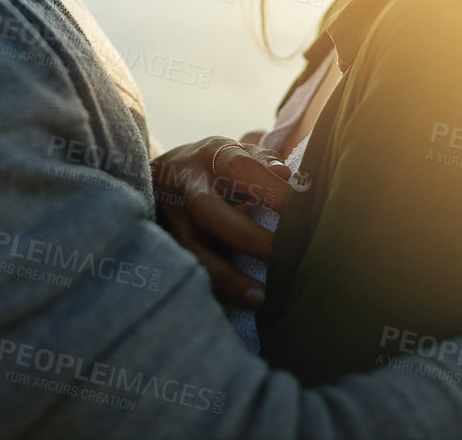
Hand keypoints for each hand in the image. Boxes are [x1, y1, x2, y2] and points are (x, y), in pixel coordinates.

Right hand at [151, 136, 291, 308]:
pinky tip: (239, 305)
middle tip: (280, 253)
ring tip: (260, 297)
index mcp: (211, 155)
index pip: (240, 168)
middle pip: (206, 209)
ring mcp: (171, 216)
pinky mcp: (164, 244)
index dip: (269, 189)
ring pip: (189, 248)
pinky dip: (212, 290)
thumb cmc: (217, 167)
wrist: (162, 173)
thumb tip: (287, 175)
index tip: (298, 210)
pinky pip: (184, 270)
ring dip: (225, 276)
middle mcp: (186, 184)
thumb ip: (263, 164)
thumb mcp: (237, 155)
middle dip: (245, 235)